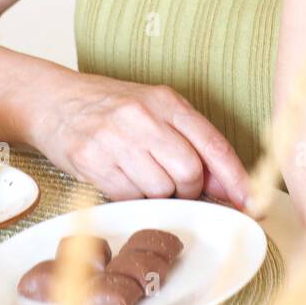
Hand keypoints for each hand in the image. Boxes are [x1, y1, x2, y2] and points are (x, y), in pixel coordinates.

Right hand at [28, 67, 250, 209]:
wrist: (54, 101)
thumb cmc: (110, 107)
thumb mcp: (153, 110)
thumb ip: (190, 141)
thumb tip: (227, 186)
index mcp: (166, 101)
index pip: (213, 144)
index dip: (236, 179)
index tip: (251, 204)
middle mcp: (143, 117)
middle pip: (190, 172)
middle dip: (189, 188)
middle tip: (173, 183)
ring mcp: (117, 139)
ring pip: (161, 189)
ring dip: (158, 193)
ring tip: (140, 174)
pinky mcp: (93, 161)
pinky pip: (129, 197)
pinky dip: (132, 197)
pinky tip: (121, 177)